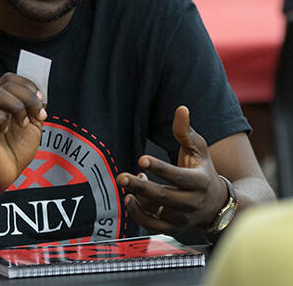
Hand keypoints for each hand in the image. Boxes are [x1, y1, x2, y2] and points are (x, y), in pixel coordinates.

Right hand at [0, 73, 47, 196]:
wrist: (4, 176)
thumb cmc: (15, 151)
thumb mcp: (32, 127)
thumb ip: (35, 109)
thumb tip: (41, 95)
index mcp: (0, 101)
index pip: (10, 79)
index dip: (28, 85)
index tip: (41, 102)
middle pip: (6, 83)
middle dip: (28, 97)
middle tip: (37, 115)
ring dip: (17, 106)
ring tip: (22, 123)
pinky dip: (2, 119)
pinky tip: (6, 131)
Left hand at [116, 106, 228, 233]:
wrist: (217, 204)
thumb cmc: (203, 171)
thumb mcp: (199, 150)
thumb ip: (186, 131)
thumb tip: (181, 109)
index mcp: (200, 181)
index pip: (178, 177)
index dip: (160, 168)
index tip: (142, 159)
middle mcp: (192, 202)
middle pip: (165, 197)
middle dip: (141, 187)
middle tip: (121, 177)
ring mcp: (183, 218)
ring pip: (158, 213)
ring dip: (138, 199)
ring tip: (125, 183)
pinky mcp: (174, 228)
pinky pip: (154, 226)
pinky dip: (139, 215)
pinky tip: (129, 199)